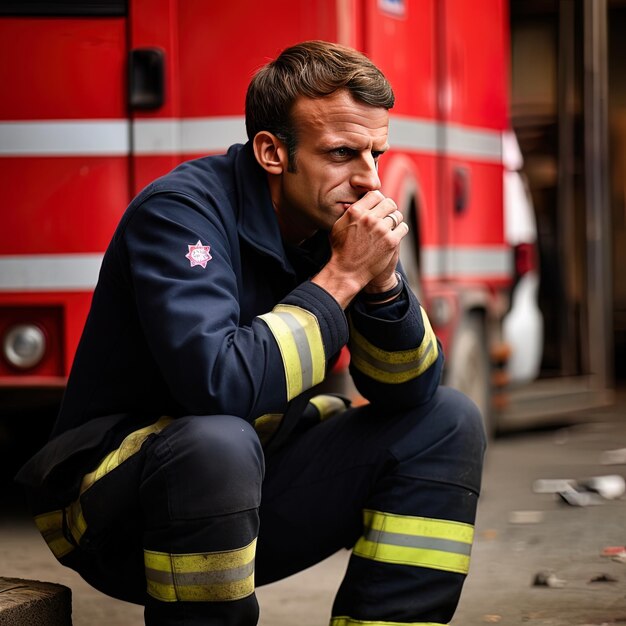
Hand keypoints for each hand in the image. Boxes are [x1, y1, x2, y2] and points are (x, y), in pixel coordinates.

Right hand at [312, 191, 407, 307]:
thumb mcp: (338, 226)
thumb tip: (355, 201)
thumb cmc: (341, 250)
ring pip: (398, 215)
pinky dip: (400, 231)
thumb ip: (349, 212)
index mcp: (356, 211)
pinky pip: (403, 228)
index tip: (378, 208)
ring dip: (395, 222)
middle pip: (389, 203)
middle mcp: (369, 218)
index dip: (378, 201)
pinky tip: (393, 236)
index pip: (375, 194)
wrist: (347, 272)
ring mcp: (381, 229)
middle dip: (389, 210)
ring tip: (388, 229)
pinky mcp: (391, 241)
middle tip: (386, 218)